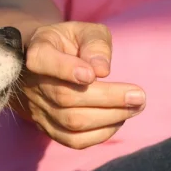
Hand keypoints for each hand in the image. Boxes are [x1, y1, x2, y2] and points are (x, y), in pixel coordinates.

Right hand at [0, 9, 145, 148]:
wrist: (42, 65)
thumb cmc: (68, 43)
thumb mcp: (82, 31)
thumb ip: (94, 43)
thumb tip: (102, 70)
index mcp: (37, 50)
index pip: (41, 60)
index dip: (67, 69)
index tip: (93, 74)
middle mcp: (32, 83)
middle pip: (65, 97)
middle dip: (108, 98)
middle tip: (139, 96)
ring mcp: (37, 108)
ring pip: (71, 122)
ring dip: (109, 117)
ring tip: (136, 107)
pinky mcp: (47, 127)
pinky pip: (72, 140)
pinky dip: (100, 134)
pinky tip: (118, 120)